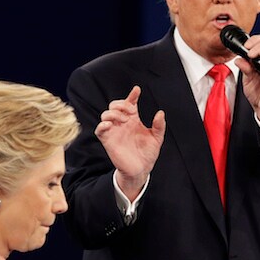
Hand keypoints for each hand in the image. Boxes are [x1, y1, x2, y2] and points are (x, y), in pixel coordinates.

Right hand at [95, 85, 165, 199]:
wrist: (141, 169)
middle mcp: (122, 123)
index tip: (137, 90)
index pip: (130, 103)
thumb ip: (159, 126)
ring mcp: (114, 131)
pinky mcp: (107, 140)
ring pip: (105, 114)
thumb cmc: (147, 154)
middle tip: (131, 112)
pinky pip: (99, 129)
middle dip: (121, 104)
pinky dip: (102, 125)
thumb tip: (160, 113)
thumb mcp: (157, 138)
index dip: (132, 95)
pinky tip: (110, 125)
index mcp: (133, 120)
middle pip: (114, 105)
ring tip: (124, 120)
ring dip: (114, 113)